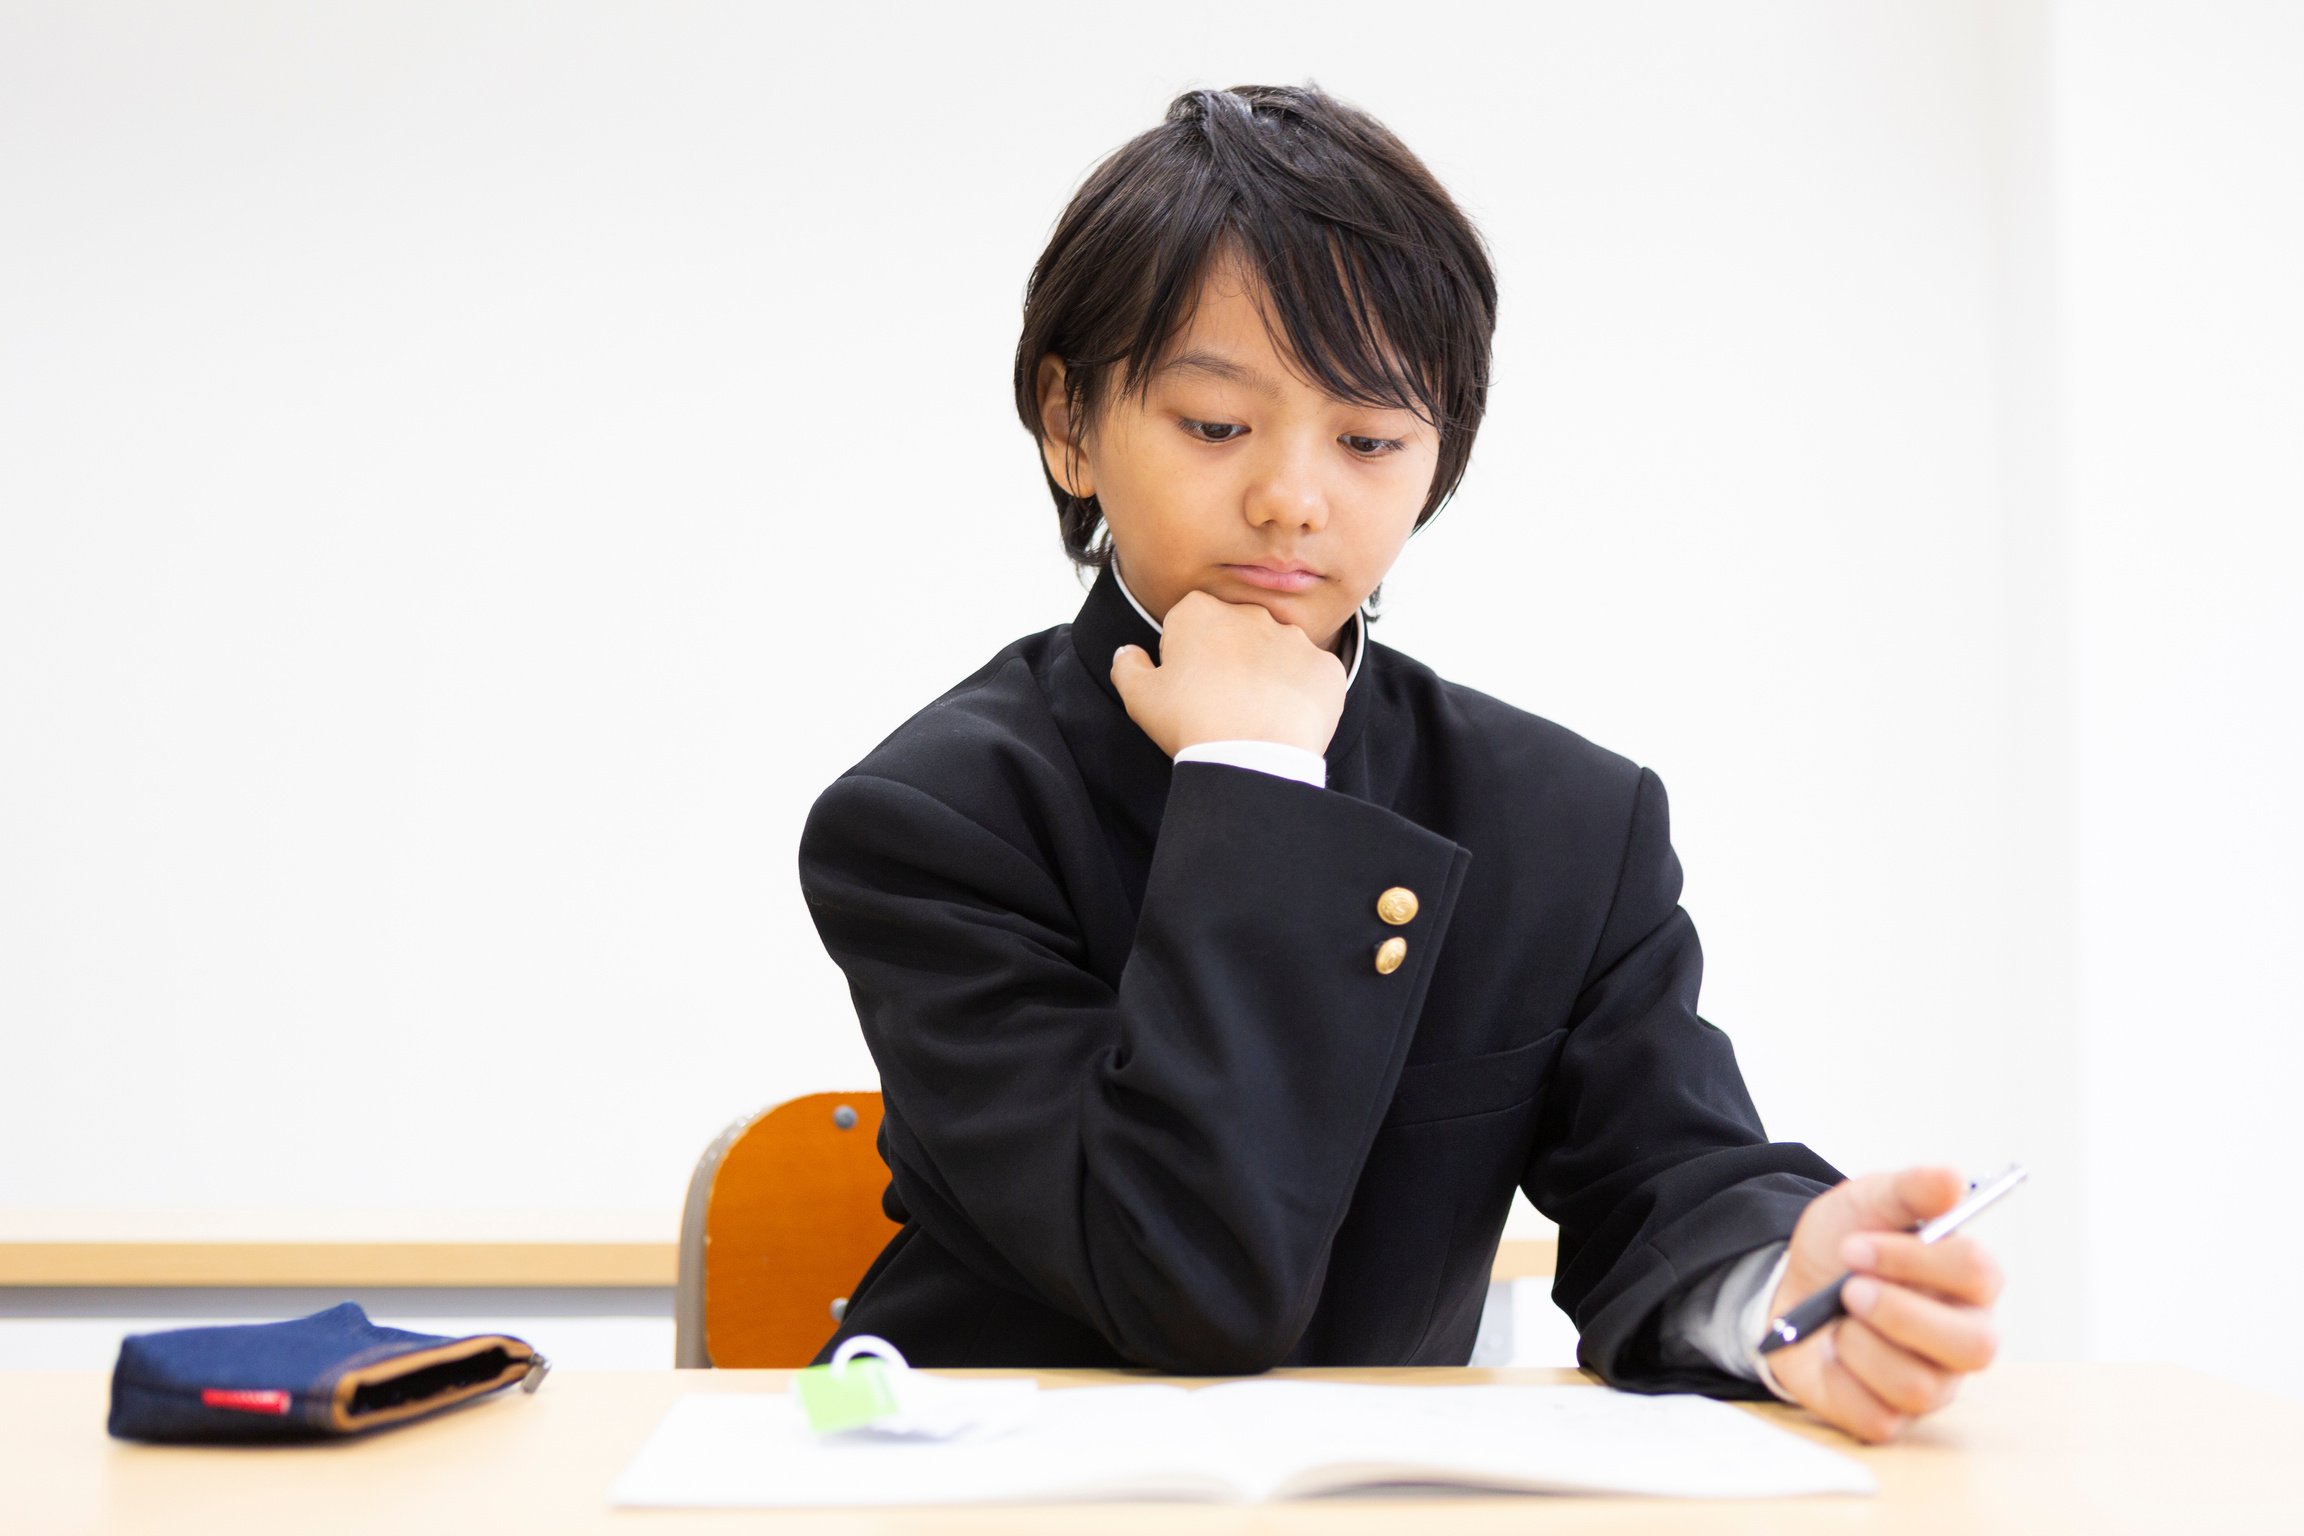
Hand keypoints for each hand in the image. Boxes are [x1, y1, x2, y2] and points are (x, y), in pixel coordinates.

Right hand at [1109, 589, 1347, 758]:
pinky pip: (1311, 676)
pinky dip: (1301, 694)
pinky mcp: (1325, 666)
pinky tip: (1285, 720)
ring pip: (1276, 652)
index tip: (1187, 684)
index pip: (1189, 622)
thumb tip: (1128, 653)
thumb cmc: (1192, 723)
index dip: (1185, 654)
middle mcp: (1251, 613)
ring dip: (1267, 674)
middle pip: (1236, 631)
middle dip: (1230, 658)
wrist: (1253, 758)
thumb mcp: (1140, 697)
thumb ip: (1128, 666)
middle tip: (1221, 701)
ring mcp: (1294, 639)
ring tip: (1255, 715)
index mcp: (1200, 611)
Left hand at [1763, 1165, 2003, 1443]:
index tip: (1855, 1245)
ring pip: (1919, 1385)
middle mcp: (1964, 1336)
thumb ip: (1909, 1190)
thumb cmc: (1845, 1246)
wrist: (1790, 1286)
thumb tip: (1952, 1178)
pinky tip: (1831, 1354)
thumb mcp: (1868, 1202)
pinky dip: (1840, 1380)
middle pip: (1974, 1347)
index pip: (1978, 1273)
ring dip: (1862, 1345)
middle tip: (1848, 1290)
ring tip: (1836, 1318)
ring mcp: (1934, 1382)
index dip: (1914, 1259)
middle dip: (1899, 1313)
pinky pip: (1878, 1416)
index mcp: (1971, 1280)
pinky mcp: (1891, 1416)